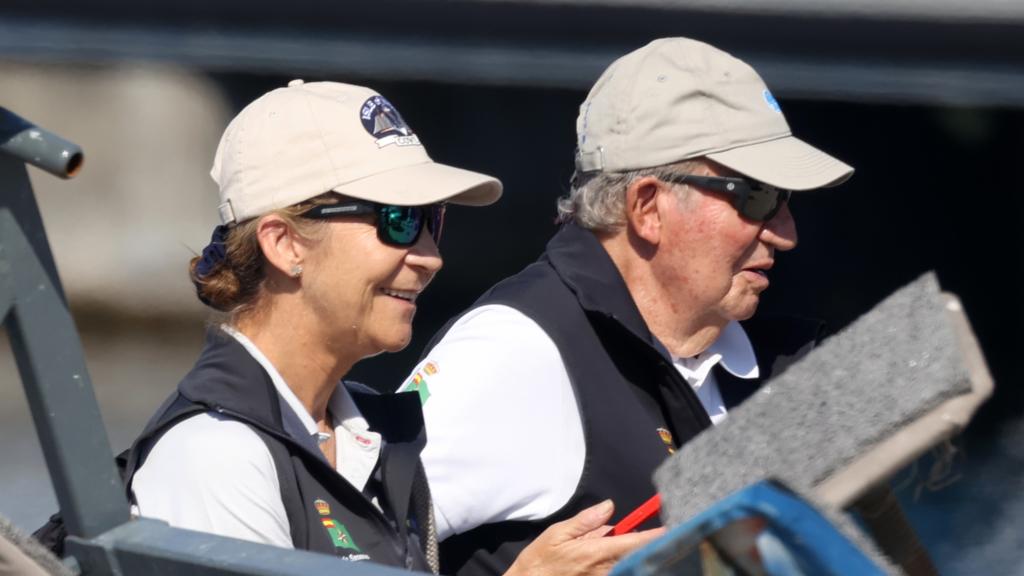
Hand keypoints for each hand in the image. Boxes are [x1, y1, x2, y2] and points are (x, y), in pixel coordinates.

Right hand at [503, 500, 664, 575]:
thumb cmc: (540, 560)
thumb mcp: (558, 533)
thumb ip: (586, 521)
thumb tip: (609, 507)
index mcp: (595, 553)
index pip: (634, 542)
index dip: (655, 535)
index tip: (673, 527)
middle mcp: (604, 571)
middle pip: (636, 555)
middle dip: (646, 544)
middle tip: (650, 532)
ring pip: (629, 565)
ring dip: (633, 554)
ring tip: (624, 545)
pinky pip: (618, 572)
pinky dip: (622, 563)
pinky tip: (614, 556)